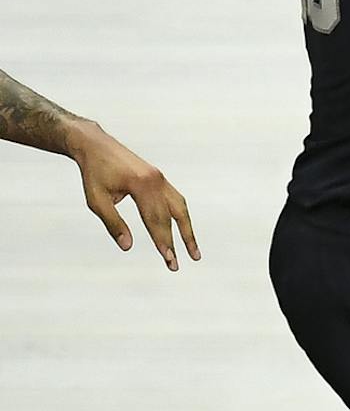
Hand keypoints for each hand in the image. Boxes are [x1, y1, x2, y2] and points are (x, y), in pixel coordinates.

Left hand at [67, 121, 197, 270]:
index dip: (163, 241)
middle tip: (176, 265)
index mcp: (141, 185)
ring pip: (181, 208)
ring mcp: (161, 179)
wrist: (96, 146)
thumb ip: (113, 223)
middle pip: (171, 217)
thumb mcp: (96, 200)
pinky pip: (177, 200)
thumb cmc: (94, 173)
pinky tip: (183, 229)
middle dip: (176, 243)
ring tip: (193, 251)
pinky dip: (182, 216)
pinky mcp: (160, 179)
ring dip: (188, 230)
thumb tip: (127, 246)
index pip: (156, 219)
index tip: (168, 260)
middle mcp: (157, 181)